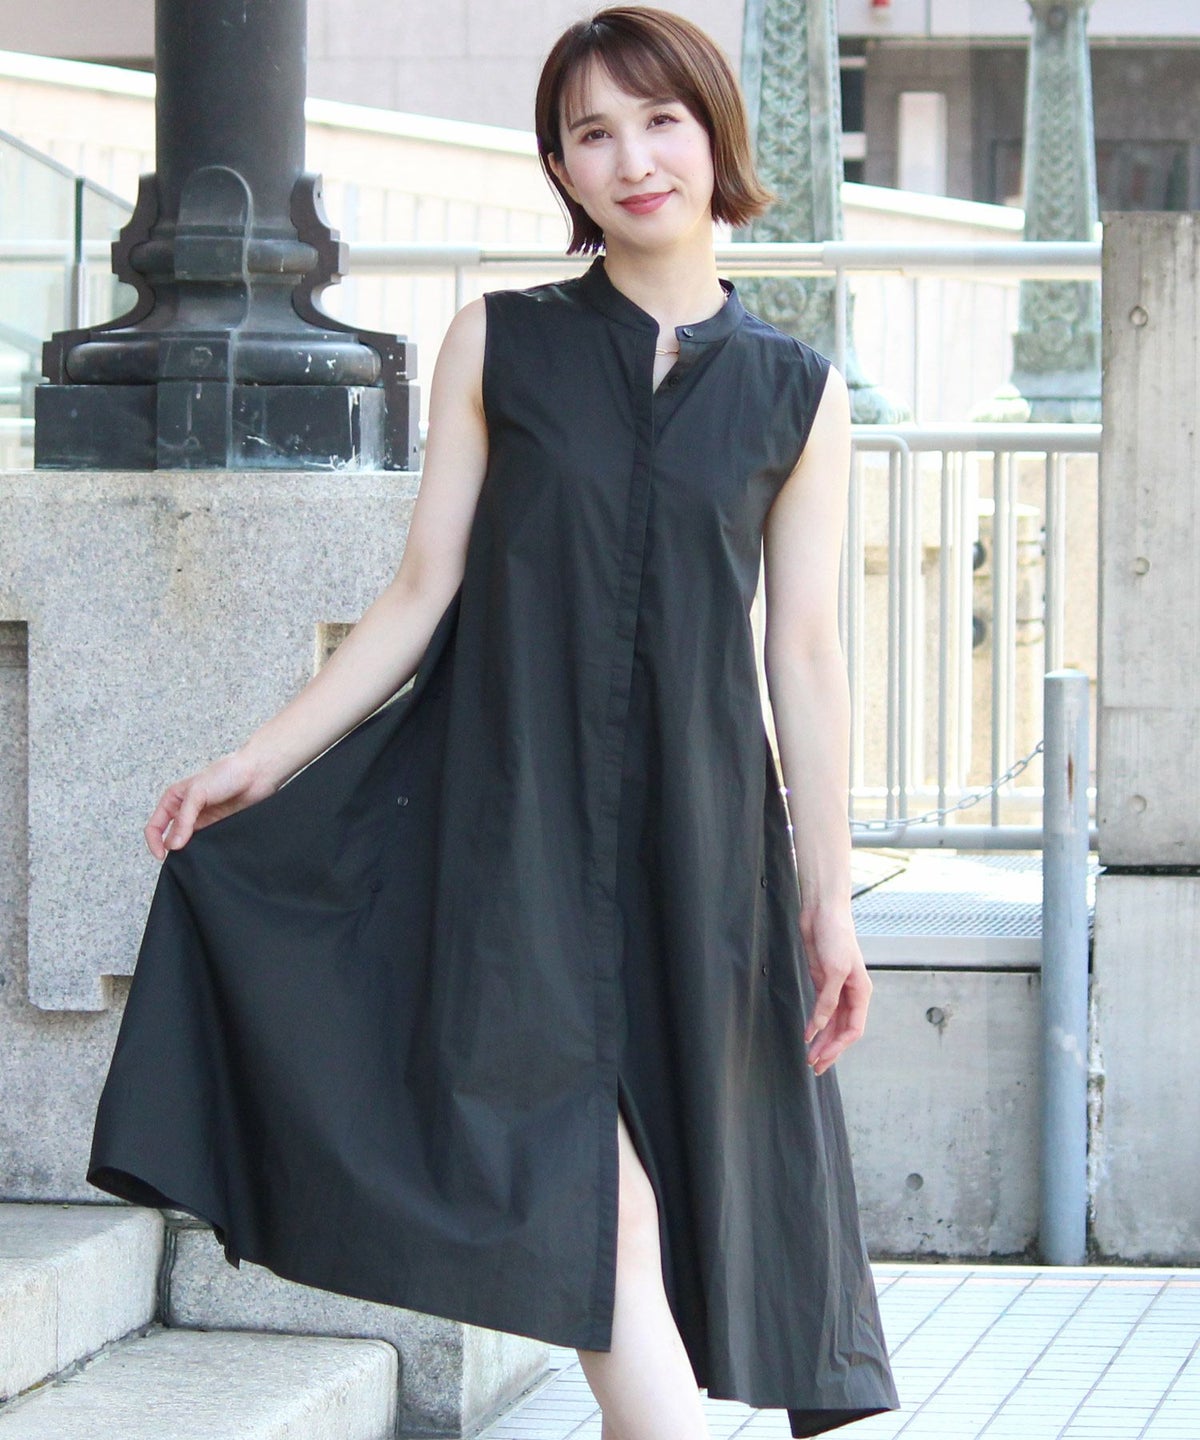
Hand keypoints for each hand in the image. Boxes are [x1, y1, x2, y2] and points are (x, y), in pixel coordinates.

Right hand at [144, 750, 276, 860]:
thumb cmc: (226, 773)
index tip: (162, 856)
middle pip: (170, 837)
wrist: (257, 773)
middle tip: (182, 859)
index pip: (155, 826)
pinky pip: (207, 843)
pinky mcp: (218, 826)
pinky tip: (210, 853)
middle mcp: (186, 811)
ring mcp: (202, 820)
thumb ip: (184, 819)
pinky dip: (206, 850)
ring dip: (190, 851)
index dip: (154, 842)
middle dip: (173, 849)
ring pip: (189, 843)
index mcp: (173, 799)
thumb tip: (173, 845)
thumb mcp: (197, 792)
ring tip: (197, 856)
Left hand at [799, 905, 872, 1076]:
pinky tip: (808, 1035)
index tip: (824, 1057)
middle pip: (842, 1030)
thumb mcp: (835, 970)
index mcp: (861, 992)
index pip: (854, 1028)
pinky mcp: (822, 982)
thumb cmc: (836, 936)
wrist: (822, 912)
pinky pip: (821, 1011)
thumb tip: (819, 1026)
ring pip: (831, 1024)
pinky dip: (815, 1025)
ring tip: (811, 1058)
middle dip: (830, 1050)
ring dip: (822, 1041)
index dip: (839, 1046)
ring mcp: (836, 989)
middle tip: (815, 1067)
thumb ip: (828, 1000)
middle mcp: (851, 994)